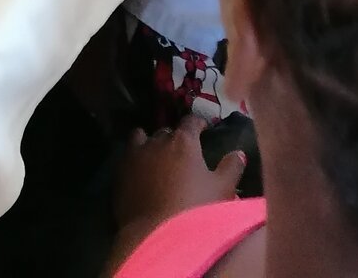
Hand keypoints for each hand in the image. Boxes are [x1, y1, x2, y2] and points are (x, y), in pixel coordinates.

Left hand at [115, 118, 246, 230]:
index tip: (203, 130)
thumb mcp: (222, 190)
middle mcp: (158, 141)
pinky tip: (139, 170)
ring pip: (142, 138)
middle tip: (182, 153)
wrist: (155, 237)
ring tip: (156, 156)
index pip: (191, 121)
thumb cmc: (194, 210)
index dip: (198, 124)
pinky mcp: (119, 173)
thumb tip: (238, 153)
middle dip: (174, 138)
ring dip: (150, 143)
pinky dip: (134, 158)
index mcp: (184, 141)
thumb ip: (231, 168)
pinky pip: (127, 156)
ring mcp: (135, 155)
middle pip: (167, 131)